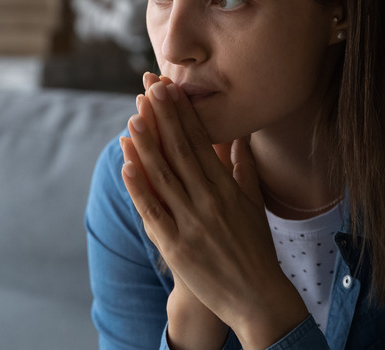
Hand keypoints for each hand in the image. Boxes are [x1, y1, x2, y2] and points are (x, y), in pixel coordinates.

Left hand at [121, 73, 307, 348]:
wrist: (256, 295)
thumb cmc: (256, 247)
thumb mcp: (255, 203)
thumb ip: (244, 168)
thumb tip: (241, 137)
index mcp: (228, 188)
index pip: (202, 143)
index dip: (184, 115)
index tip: (171, 89)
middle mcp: (210, 201)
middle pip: (181, 152)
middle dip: (164, 118)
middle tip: (150, 88)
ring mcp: (191, 223)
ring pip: (164, 176)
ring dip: (147, 145)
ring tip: (133, 117)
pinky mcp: (176, 246)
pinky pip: (153, 211)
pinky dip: (139, 187)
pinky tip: (127, 165)